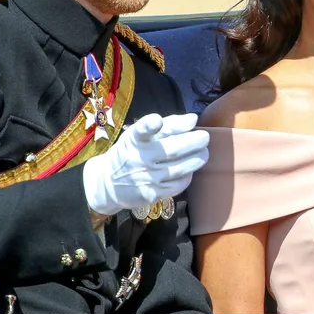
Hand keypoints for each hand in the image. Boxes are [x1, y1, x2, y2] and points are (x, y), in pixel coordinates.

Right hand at [82, 113, 209, 215]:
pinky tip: (189, 170)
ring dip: (197, 159)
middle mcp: (139, 158)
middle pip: (172, 149)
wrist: (109, 183)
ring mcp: (146, 178)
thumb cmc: (130, 153)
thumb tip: (193, 119)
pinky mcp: (152, 194)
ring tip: (203, 153)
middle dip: (193, 142)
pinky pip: (177, 184)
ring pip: (180, 168)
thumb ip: (167, 125)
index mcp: (134, 139)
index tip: (157, 121)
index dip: (150, 125)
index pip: (141, 130)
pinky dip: (187, 175)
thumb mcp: (139, 135)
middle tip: (205, 137)